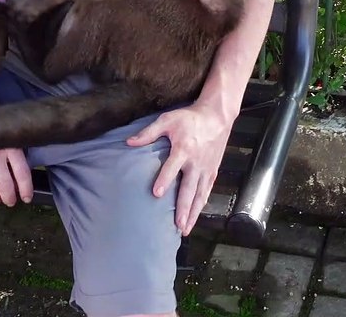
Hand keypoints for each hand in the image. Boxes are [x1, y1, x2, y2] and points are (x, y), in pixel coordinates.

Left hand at [127, 103, 232, 234]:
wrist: (216, 116)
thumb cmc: (189, 118)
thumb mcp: (167, 120)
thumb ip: (148, 132)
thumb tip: (129, 142)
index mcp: (184, 149)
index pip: (172, 167)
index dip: (165, 180)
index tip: (156, 194)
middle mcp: (196, 162)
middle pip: (189, 189)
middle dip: (183, 208)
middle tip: (177, 225)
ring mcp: (206, 169)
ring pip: (199, 195)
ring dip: (192, 213)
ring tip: (185, 229)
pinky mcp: (213, 172)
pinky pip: (207, 191)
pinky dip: (201, 205)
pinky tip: (195, 216)